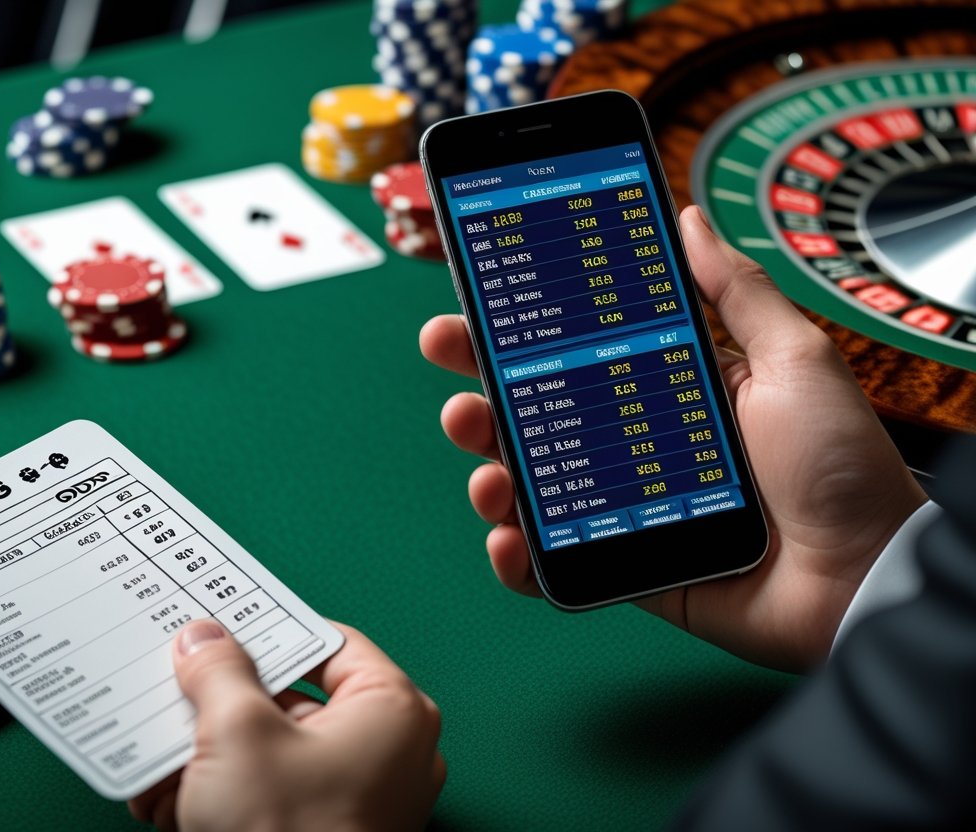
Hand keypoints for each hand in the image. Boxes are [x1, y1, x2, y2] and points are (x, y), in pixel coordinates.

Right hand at [128, 620, 443, 831]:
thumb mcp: (238, 735)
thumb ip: (220, 672)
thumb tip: (206, 640)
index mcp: (391, 710)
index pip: (326, 643)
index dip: (267, 635)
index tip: (221, 632)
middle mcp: (387, 751)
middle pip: (291, 700)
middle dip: (222, 711)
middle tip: (178, 699)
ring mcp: (359, 798)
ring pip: (274, 752)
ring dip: (212, 759)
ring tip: (165, 767)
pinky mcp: (328, 831)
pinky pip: (274, 794)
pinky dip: (226, 796)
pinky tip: (178, 806)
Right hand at [419, 205, 926, 671]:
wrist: (866, 575)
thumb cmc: (841, 464)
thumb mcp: (793, 357)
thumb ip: (734, 290)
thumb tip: (687, 217)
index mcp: (666, 388)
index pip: (576, 349)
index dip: (520, 326)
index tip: (476, 298)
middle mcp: (634, 445)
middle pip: (536, 413)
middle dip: (480, 385)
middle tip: (450, 360)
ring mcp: (622, 510)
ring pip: (532, 485)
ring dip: (489, 469)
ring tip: (485, 466)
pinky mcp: (624, 568)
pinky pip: (553, 564)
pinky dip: (516, 557)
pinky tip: (507, 538)